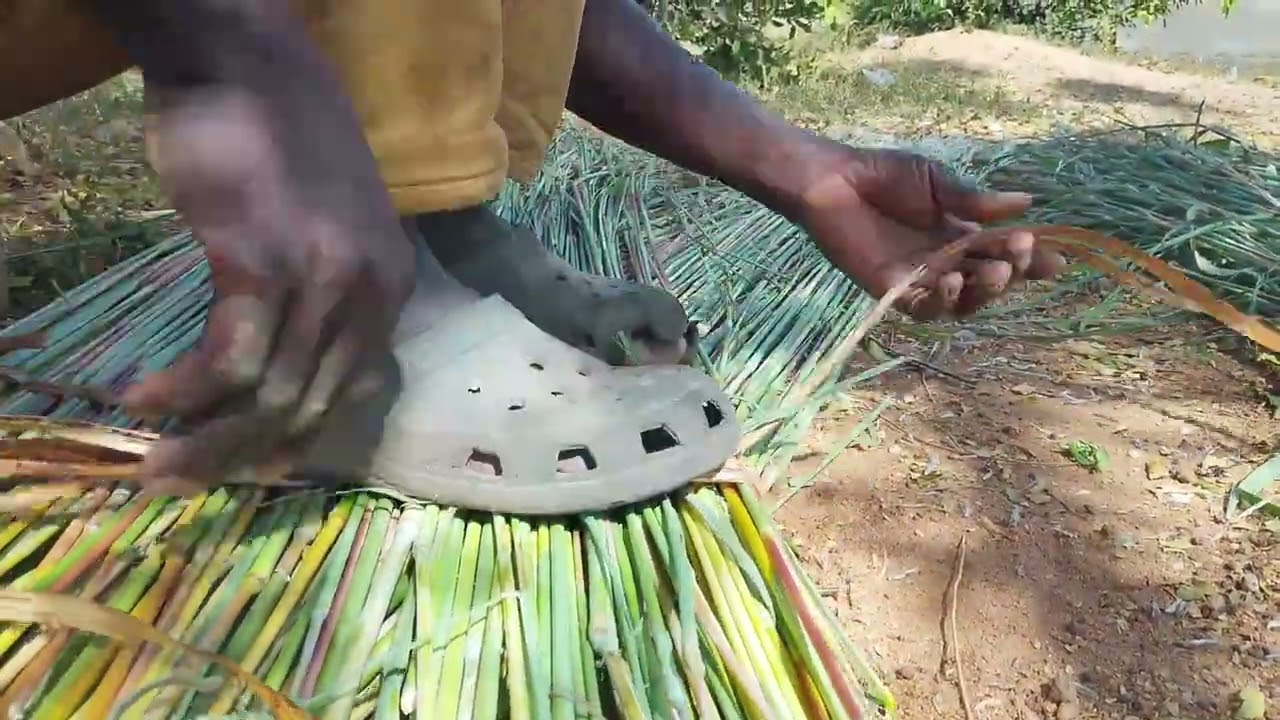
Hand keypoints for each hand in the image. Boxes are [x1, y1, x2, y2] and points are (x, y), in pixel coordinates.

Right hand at [121, 83, 412, 493]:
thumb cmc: (281, 143)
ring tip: (155, 462)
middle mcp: (370, 292)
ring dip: (206, 440)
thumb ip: (328, 293)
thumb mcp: (330, 227)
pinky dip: (185, 391)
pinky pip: (229, 359)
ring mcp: (321, 279)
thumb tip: (294, 364)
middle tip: (183, 480)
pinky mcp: (261, 263)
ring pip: (270, 395)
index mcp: (392, 287)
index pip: (355, 391)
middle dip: (244, 457)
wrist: (247, 64)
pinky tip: (145, 398)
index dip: (299, 439)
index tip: (251, 466)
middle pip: (311, 405)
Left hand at [793, 141, 1062, 319]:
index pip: (1003, 253)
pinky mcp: (890, 290)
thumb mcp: (936, 181)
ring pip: (962, 303)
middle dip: (1011, 272)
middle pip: (989, 282)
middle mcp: (945, 261)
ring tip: (992, 271)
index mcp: (961, 233)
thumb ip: (974, 200)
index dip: (1030, 261)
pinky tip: (950, 281)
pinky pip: (922, 309)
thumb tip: (1027, 203)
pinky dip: (941, 301)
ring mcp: (919, 278)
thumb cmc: (882, 174)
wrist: (833, 179)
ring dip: (982, 291)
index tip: (1057, 262)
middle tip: (1018, 251)